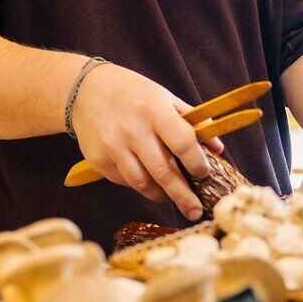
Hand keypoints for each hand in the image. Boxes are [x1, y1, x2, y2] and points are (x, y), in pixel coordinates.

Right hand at [71, 63, 221, 221]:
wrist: (85, 90)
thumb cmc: (133, 94)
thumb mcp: (164, 97)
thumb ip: (192, 121)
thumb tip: (218, 148)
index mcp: (154, 111)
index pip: (183, 144)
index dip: (197, 164)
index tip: (204, 174)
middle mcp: (133, 130)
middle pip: (164, 172)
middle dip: (183, 196)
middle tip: (195, 211)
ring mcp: (113, 146)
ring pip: (143, 184)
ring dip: (161, 195)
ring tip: (170, 197)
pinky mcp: (98, 159)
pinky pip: (124, 181)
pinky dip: (138, 184)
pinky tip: (144, 178)